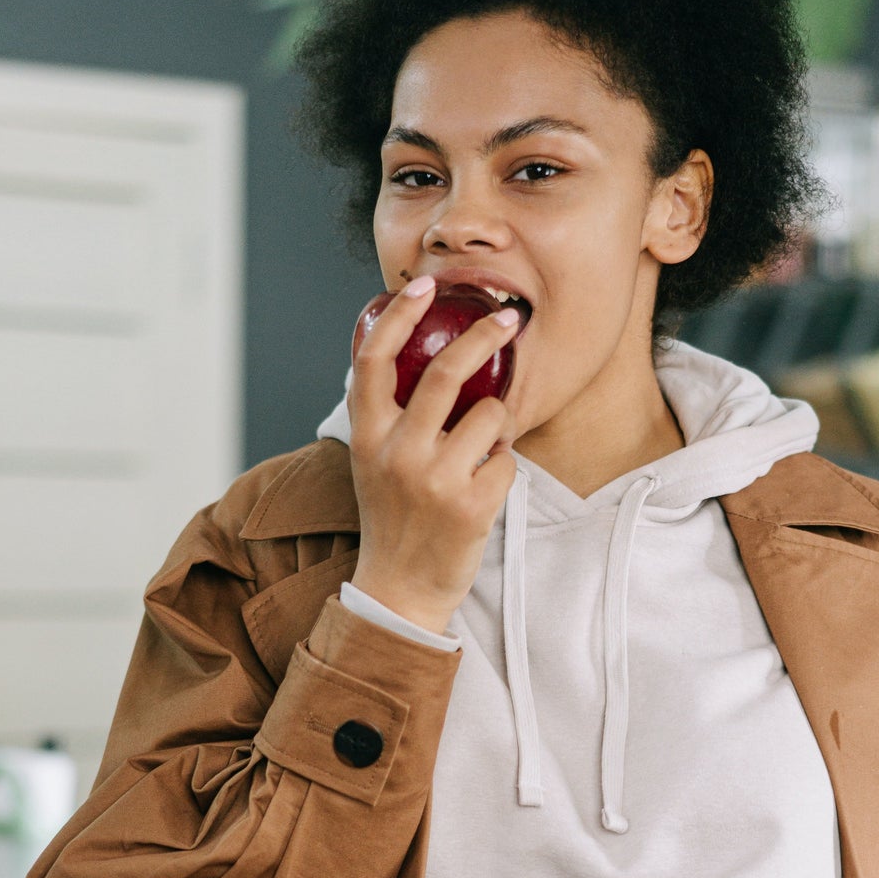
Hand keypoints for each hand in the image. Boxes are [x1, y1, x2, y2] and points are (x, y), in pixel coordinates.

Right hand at [347, 275, 521, 634]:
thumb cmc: (394, 520)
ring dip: (499, 423)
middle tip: (511, 318)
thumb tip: (413, 356)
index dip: (398, 315)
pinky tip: (484, 487)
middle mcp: (397, 453)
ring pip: (490, 415)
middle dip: (485, 335)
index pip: (373, 358)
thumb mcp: (375, 463)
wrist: (400, 590)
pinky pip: (507, 462)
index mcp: (368, 437)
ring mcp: (435, 480)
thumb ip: (388, 416)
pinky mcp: (471, 506)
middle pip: (445, 371)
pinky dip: (503, 468)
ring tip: (486, 447)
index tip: (424, 286)